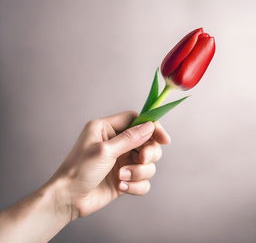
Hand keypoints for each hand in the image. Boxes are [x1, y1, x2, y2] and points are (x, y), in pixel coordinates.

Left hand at [51, 111, 169, 218]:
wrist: (69, 199)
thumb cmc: (79, 170)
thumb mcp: (105, 150)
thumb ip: (130, 138)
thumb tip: (150, 126)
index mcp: (107, 129)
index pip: (136, 120)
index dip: (152, 127)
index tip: (164, 139)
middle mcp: (116, 143)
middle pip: (147, 141)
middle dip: (148, 153)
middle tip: (141, 160)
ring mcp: (122, 161)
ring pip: (147, 163)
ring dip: (138, 172)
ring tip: (122, 177)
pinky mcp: (125, 177)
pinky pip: (143, 181)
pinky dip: (135, 185)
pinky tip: (121, 187)